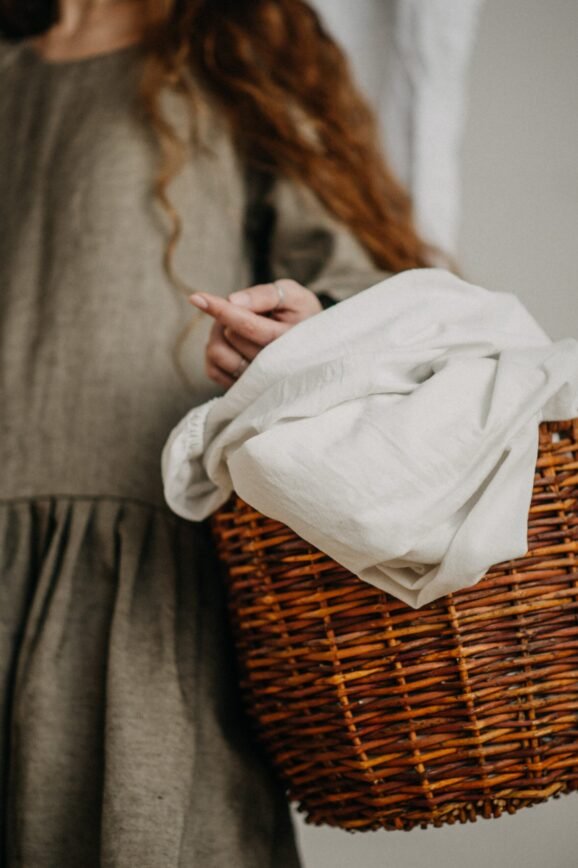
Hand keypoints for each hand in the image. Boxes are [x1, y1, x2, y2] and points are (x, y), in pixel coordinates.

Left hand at [189, 279, 322, 388]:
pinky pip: (212, 371)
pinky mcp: (243, 391)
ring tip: (235, 326)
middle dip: (227, 316)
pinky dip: (214, 353)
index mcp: (289, 340)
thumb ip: (265, 295)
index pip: (247, 325)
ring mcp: (257, 383)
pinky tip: (231, 345)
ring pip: (217, 353)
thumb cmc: (300, 314)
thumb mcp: (293, 295)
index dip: (221, 309)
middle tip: (241, 310)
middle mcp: (273, 367)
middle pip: (229, 336)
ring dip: (219, 334)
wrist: (312, 344)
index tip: (196, 297)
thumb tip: (233, 301)